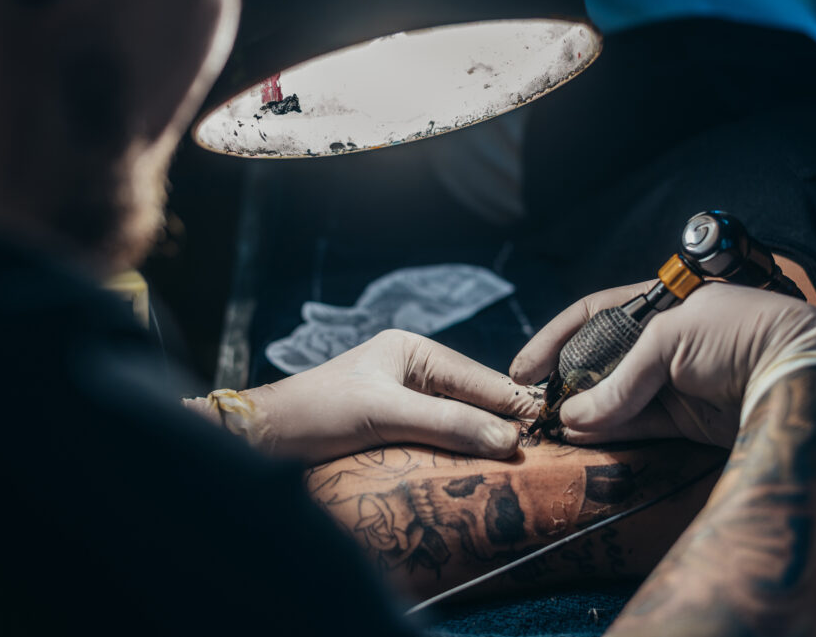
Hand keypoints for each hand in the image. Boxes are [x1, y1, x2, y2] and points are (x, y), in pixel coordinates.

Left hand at [189, 330, 541, 463]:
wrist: (265, 437)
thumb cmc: (319, 413)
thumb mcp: (386, 414)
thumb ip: (447, 425)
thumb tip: (509, 440)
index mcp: (413, 350)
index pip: (477, 377)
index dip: (512, 402)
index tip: (550, 425)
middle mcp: (412, 369)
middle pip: (471, 397)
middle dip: (503, 421)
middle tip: (545, 448)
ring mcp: (403, 397)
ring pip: (458, 417)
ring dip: (483, 437)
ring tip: (521, 460)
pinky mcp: (394, 425)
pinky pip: (439, 434)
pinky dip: (460, 449)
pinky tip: (478, 466)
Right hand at [510, 281, 815, 447]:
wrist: (800, 375)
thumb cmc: (740, 335)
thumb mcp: (669, 341)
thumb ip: (619, 379)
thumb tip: (574, 417)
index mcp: (658, 304)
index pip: (593, 314)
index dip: (555, 338)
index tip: (524, 366)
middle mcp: (664, 340)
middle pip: (600, 359)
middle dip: (567, 380)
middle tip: (536, 400)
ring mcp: (675, 379)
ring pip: (616, 395)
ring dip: (585, 411)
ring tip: (552, 424)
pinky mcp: (688, 417)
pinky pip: (638, 423)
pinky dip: (610, 429)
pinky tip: (582, 434)